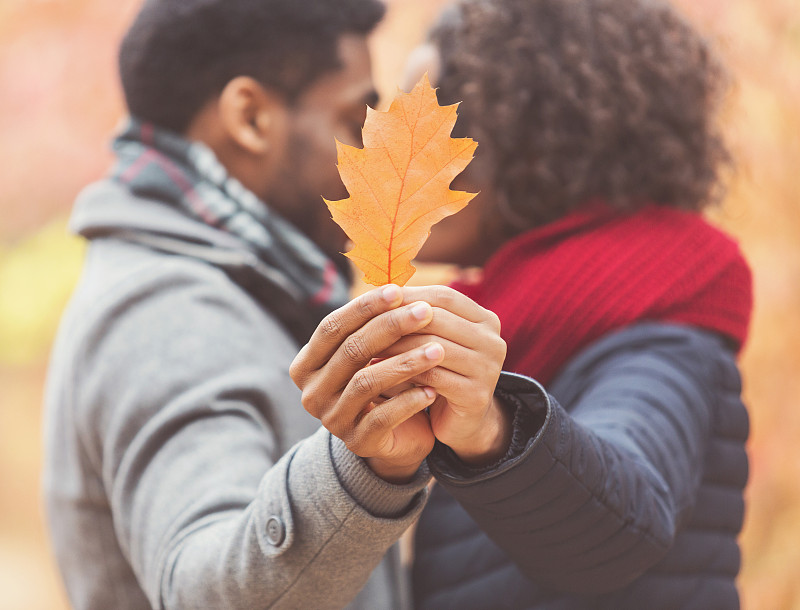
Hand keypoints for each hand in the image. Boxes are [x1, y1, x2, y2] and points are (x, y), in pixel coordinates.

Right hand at [289, 285, 443, 482]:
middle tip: (425, 311)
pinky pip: (384, 416)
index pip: (332, 327)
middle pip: (351, 350)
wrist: (393, 438)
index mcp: (306, 365)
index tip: (398, 290)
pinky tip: (434, 388)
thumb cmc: (381, 384)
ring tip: (439, 349)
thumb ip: (371, 325)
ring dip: (407, 362)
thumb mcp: (369, 353)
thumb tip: (395, 283)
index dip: (364, 307)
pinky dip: (411, 400)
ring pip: (368, 381)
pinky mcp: (357, 442)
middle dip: (391, 327)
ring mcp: (332, 420)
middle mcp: (311, 393)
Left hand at [379, 286, 510, 466]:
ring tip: (368, 349)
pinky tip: (380, 373)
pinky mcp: (477, 394)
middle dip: (398, 321)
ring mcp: (489, 368)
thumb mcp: (432, 340)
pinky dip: (403, 373)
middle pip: (438, 319)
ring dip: (396, 347)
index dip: (409, 295)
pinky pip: (432, 376)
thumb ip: (417, 316)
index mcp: (486, 320)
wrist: (462, 423)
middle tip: (365, 325)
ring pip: (432, 347)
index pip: (444, 297)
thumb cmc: (440, 374)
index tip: (374, 300)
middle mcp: (493, 341)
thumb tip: (379, 291)